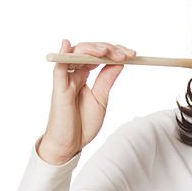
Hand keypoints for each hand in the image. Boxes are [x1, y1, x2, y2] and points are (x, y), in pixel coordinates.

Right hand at [38, 40, 135, 164]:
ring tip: (108, 52)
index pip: (98, 55)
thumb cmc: (82, 124)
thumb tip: (119, 62)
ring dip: (93, 49)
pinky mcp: (59, 88)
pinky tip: (67, 45)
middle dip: (108, 49)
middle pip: (89, 51)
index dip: (114, 51)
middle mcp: (74, 74)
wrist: (70, 145)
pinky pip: (58, 67)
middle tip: (126, 55)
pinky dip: (62, 54)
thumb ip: (106, 80)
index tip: (132, 55)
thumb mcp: (101, 100)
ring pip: (76, 54)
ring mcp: (66, 80)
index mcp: (84, 76)